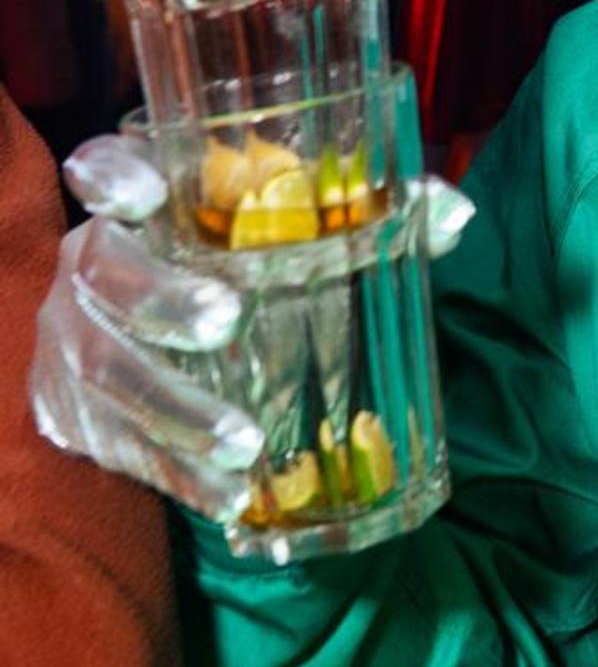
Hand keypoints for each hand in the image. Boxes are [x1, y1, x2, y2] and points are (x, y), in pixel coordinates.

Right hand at [32, 133, 475, 521]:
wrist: (155, 348)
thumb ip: (367, 214)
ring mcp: (76, 343)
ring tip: (246, 447)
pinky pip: (123, 448)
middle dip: (161, 297)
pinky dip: (178, 474)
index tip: (148, 191)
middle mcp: (92, 265)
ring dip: (176, 410)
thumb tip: (452, 213)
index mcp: (137, 202)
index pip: (105, 168)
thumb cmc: (238, 270)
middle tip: (227, 321)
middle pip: (105, 271)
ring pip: (108, 373)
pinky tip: (230, 497)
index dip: (115, 173)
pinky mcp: (77, 417)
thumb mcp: (284, 234)